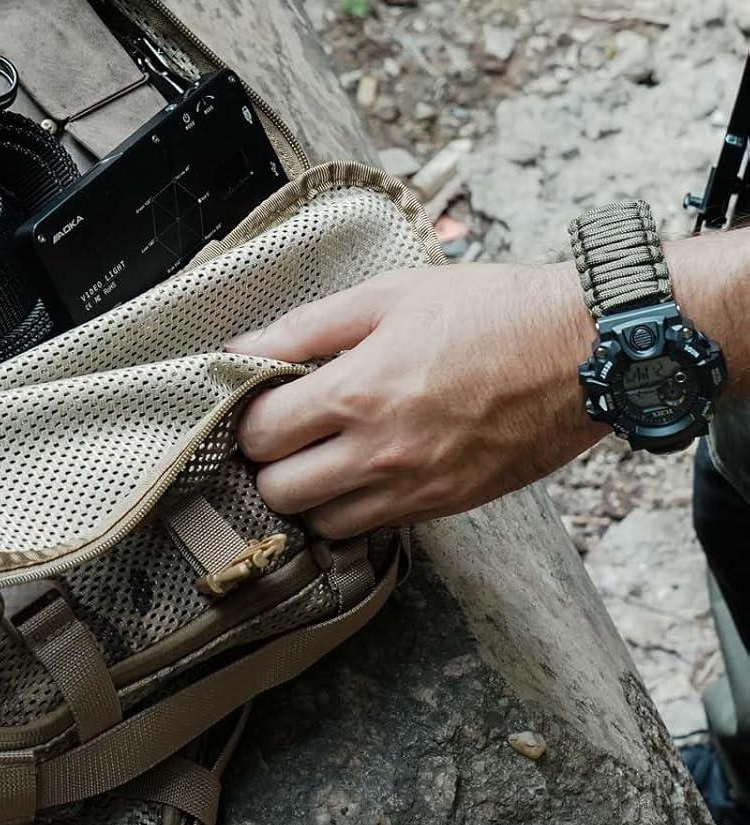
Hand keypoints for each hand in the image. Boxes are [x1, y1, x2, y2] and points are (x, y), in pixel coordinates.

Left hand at [229, 261, 601, 537]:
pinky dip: (354, 509)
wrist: (586, 351)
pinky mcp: (446, 506)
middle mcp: (381, 452)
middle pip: (279, 492)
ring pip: (321, 524)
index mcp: (359, 392)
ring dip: (308, 494)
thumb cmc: (491, 312)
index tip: (262, 402)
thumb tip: (239, 348)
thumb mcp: (389, 296)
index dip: (249, 418)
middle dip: (269, 463)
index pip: (260, 435)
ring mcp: (416, 488)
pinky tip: (363, 470)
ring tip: (321, 454)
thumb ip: (305, 327)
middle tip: (286, 432)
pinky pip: (373, 528)